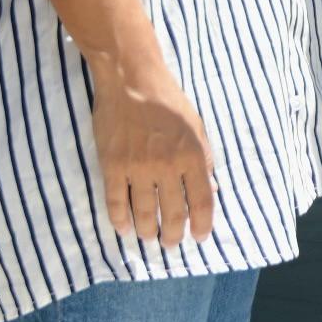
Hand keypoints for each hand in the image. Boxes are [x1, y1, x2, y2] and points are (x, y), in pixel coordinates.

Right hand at [88, 45, 216, 247]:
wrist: (130, 79)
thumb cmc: (167, 100)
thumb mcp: (196, 126)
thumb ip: (203, 158)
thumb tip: (209, 191)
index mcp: (191, 155)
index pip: (202, 202)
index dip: (202, 225)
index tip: (199, 237)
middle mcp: (166, 165)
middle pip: (172, 214)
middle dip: (173, 235)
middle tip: (171, 242)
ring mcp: (137, 167)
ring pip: (143, 214)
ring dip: (147, 232)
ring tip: (149, 237)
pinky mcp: (112, 165)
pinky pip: (115, 202)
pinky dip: (120, 220)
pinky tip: (124, 228)